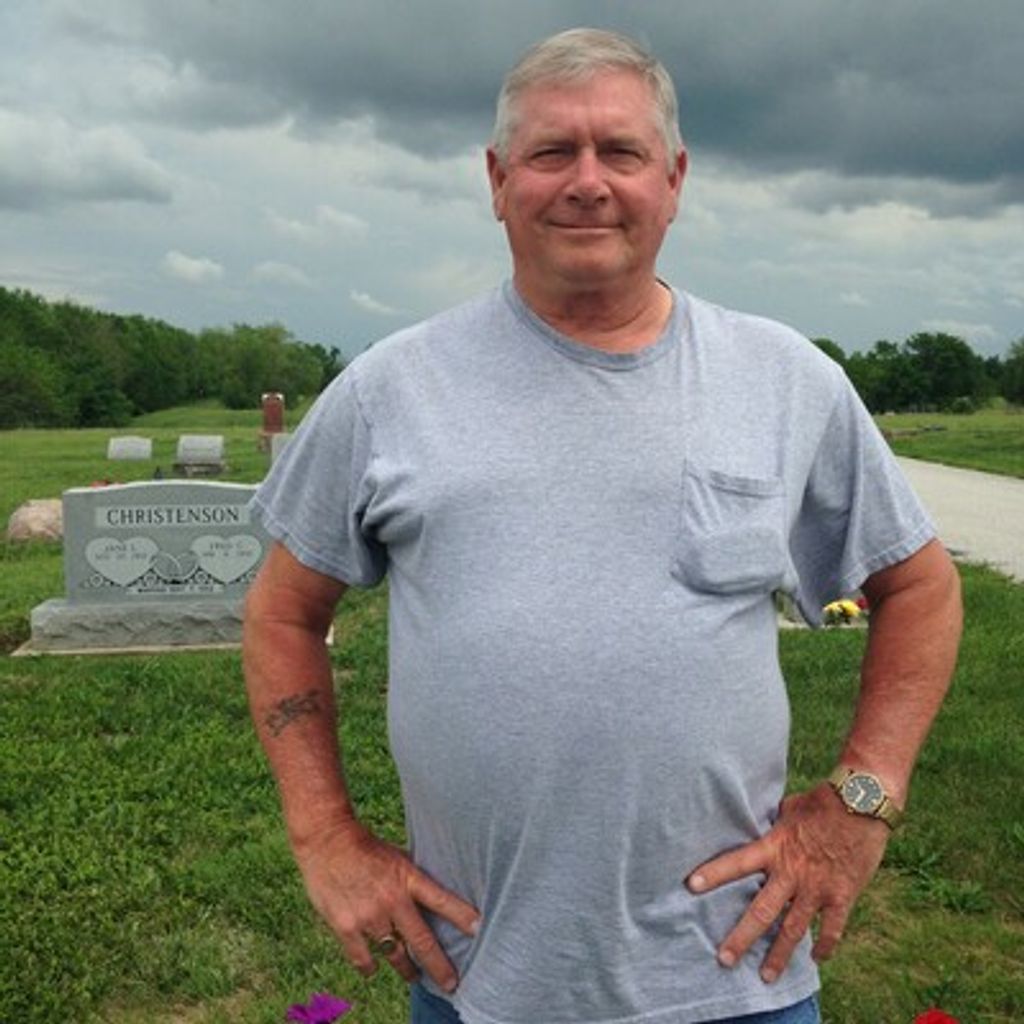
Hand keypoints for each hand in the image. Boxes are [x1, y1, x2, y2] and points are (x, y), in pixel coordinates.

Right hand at [294, 819, 480, 992]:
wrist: (328, 841)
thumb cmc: (366, 847)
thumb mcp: (398, 856)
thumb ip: (413, 879)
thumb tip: (434, 895)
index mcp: (407, 878)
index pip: (442, 900)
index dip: (462, 917)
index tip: (479, 930)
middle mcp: (391, 900)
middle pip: (422, 941)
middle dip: (439, 967)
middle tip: (451, 984)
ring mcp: (368, 916)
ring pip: (394, 954)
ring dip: (406, 969)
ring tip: (414, 976)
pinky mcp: (346, 927)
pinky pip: (363, 959)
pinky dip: (369, 967)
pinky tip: (374, 968)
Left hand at [685, 783, 888, 982]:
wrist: (862, 802)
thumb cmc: (824, 800)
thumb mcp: (790, 808)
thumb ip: (775, 825)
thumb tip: (765, 824)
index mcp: (775, 848)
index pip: (737, 862)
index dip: (714, 873)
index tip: (691, 886)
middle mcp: (792, 873)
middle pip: (761, 911)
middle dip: (742, 938)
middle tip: (723, 959)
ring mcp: (817, 888)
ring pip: (793, 930)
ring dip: (779, 955)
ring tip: (766, 977)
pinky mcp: (842, 896)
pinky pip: (832, 929)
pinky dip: (825, 946)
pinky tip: (817, 959)